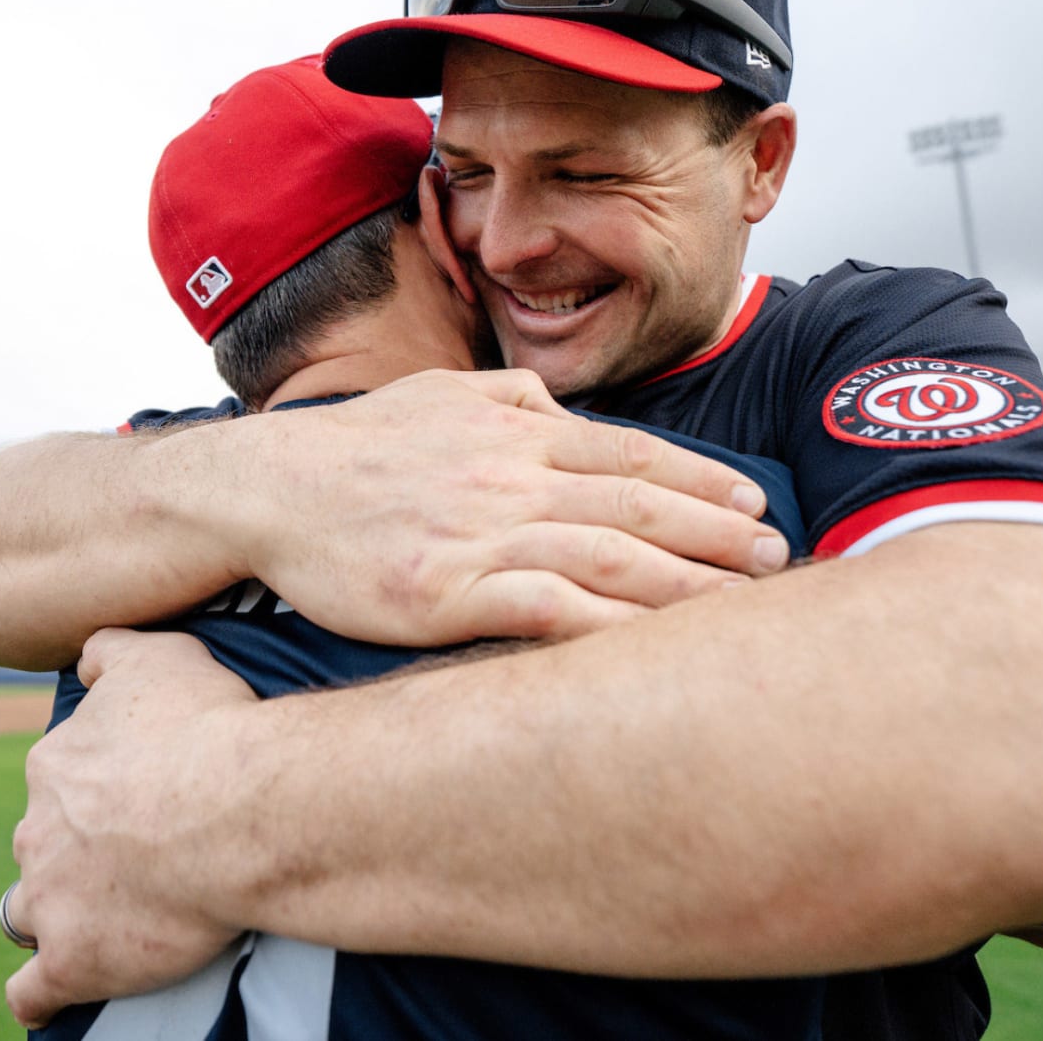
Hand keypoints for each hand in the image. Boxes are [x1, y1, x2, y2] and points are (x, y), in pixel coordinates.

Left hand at [4, 629, 257, 1026]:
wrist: (235, 809)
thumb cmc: (207, 728)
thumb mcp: (159, 655)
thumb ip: (113, 651)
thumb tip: (88, 659)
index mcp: (56, 765)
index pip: (60, 781)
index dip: (97, 793)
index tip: (140, 798)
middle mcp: (39, 830)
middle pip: (43, 844)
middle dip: (75, 851)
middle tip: (137, 856)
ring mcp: (50, 898)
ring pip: (31, 911)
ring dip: (56, 913)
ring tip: (101, 920)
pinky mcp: (73, 959)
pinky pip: (34, 990)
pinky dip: (42, 993)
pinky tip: (56, 992)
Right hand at [235, 368, 789, 646]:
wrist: (266, 490)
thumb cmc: (351, 449)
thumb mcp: (436, 394)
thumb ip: (509, 401)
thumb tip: (564, 411)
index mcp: (515, 433)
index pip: (632, 454)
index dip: (703, 480)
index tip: (753, 504)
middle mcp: (511, 478)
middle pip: (639, 505)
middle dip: (718, 534)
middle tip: (776, 560)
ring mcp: (481, 537)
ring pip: (609, 558)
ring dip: (685, 584)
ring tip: (741, 606)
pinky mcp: (448, 595)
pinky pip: (547, 612)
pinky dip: (609, 627)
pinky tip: (653, 647)